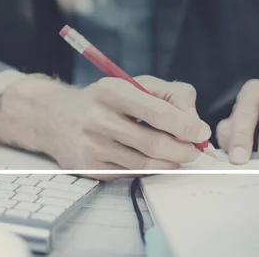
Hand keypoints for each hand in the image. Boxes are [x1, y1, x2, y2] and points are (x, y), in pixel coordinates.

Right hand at [0, 75, 210, 178]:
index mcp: (112, 91)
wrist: (56, 117)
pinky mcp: (91, 168)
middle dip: (183, 150)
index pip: (157, 112)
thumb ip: (170, 95)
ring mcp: (93, 147)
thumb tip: (195, 122)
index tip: (202, 132)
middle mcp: (99, 119)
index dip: (185, 125)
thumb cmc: (105, 99)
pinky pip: (131, 174)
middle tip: (194, 150)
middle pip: (154, 143)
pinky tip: (153, 160)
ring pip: (145, 164)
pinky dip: (150, 170)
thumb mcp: (135, 84)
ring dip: (170, 163)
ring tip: (178, 156)